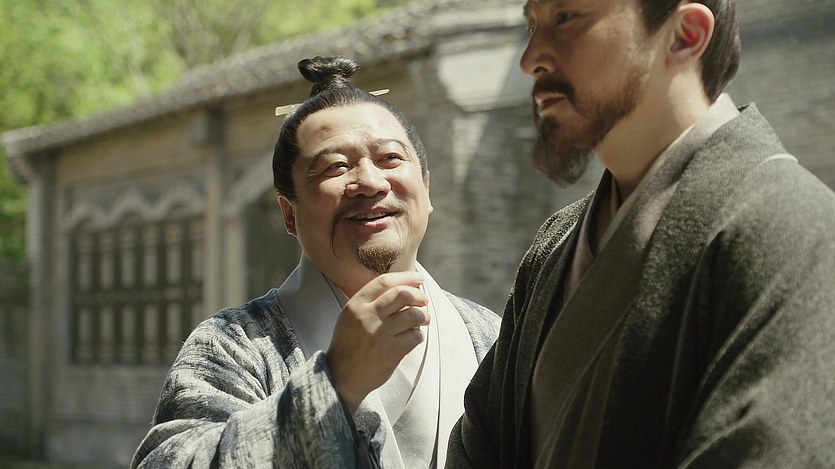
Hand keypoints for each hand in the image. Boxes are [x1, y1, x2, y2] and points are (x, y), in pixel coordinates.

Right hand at [326, 271, 429, 411]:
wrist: (341, 377)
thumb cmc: (349, 345)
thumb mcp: (351, 317)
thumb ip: (371, 302)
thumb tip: (402, 288)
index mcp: (356, 305)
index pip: (384, 282)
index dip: (405, 277)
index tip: (417, 278)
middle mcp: (367, 316)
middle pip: (402, 294)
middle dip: (419, 295)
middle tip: (423, 301)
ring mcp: (380, 334)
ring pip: (413, 314)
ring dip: (423, 315)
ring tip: (422, 319)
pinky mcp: (391, 352)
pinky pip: (415, 336)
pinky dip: (418, 335)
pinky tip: (413, 337)